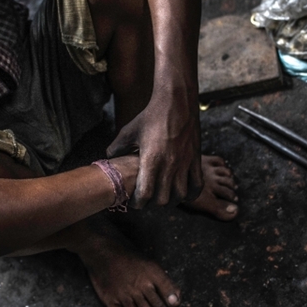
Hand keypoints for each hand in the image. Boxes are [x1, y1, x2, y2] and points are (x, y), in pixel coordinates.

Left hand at [107, 92, 202, 208]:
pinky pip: (197, 186)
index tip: (134, 201)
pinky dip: (190, 194)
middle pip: (163, 200)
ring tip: (164, 197)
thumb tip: (109, 157)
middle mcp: (170, 165)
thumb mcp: (129, 131)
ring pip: (180, 196)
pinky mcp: (196, 160)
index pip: (145, 195)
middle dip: (153, 204)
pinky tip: (182, 193)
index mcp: (151, 160)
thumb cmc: (151, 115)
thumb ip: (117, 147)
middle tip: (147, 199)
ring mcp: (185, 163)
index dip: (138, 203)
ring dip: (171, 201)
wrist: (176, 102)